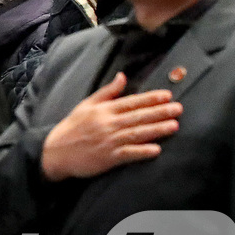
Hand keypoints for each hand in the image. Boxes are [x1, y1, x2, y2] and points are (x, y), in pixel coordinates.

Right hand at [40, 72, 180, 181]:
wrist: (55, 152)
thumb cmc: (72, 128)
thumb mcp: (86, 105)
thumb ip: (107, 92)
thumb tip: (123, 76)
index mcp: (103, 110)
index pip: (130, 102)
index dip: (150, 99)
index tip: (167, 95)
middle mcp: (107, 124)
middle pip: (137, 117)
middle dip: (159, 112)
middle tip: (178, 109)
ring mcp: (108, 141)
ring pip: (136, 133)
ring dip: (156, 129)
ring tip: (174, 125)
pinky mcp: (108, 158)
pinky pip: (128, 154)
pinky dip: (142, 151)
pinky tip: (156, 150)